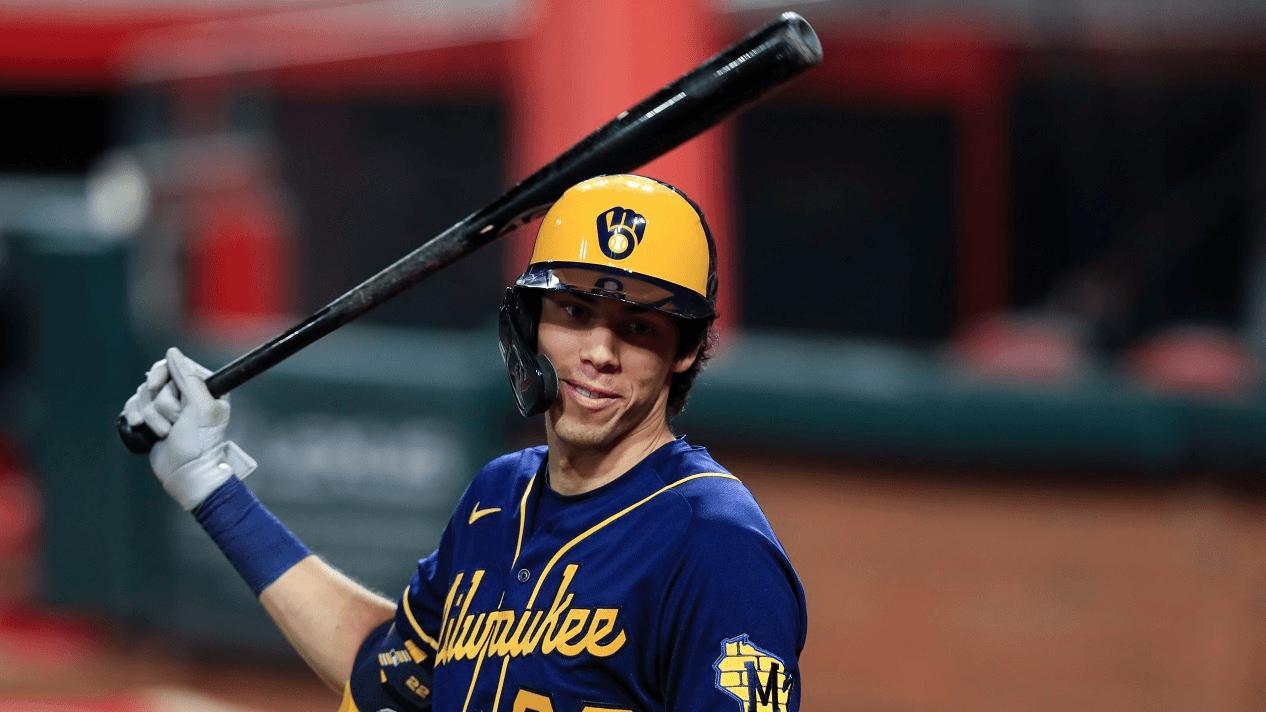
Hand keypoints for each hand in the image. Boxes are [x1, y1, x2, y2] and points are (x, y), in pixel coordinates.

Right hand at [122, 347, 255, 509]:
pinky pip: (133, 406)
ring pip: (143, 394)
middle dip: (160, 404)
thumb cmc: (201, 442)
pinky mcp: (153, 418)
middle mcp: (186, 393)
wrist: (186, 472)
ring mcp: (168, 406)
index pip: (175, 365)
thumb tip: (172, 352)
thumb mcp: (201, 408)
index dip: (162, 374)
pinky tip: (140, 427)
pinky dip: (135, 416)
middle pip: (156, 381)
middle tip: (174, 421)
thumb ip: (189, 379)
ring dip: (151, 416)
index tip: (156, 386)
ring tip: (164, 432)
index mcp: (205, 386)